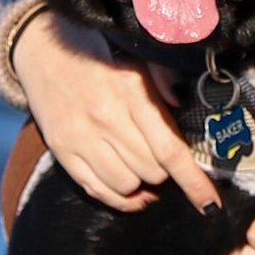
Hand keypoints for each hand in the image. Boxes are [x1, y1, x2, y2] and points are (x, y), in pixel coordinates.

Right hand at [14, 11, 219, 212]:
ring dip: (143, 184)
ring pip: (127, 185)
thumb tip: (186, 109)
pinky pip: (97, 190)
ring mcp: (80, 137)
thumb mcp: (138, 59)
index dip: (193, 181)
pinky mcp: (62, 151)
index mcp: (131, 91)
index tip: (210, 204)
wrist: (44, 50)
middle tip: (163, 156)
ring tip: (144, 168)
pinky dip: (120, 198)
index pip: (169, 150)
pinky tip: (131, 190)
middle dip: (166, 171)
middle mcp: (105, 117)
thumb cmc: (100, 54)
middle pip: (152, 171)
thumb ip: (165, 84)